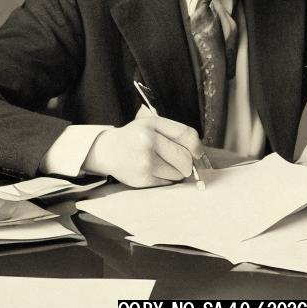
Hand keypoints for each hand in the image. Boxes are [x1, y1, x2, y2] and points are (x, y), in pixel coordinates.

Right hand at [82, 115, 203, 187]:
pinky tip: (155, 171)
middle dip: (188, 163)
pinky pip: (168, 183)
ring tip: (162, 164)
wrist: (106, 150)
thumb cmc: (134, 136)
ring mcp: (145, 163)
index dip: (197, 146)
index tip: (197, 152)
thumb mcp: (151, 124)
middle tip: (181, 162)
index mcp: (152, 126)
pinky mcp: (142, 179)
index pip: (187, 135)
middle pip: (185, 158)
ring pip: (178, 173)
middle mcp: (148, 143)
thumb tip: (199, 153)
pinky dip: (166, 179)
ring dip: (176, 172)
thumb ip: (175, 132)